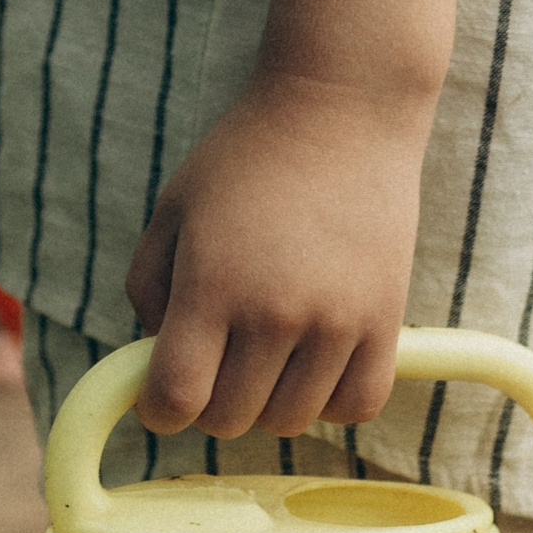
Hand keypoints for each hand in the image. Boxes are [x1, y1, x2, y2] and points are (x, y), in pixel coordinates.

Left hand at [123, 66, 434, 441]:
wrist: (341, 110)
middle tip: (215, 360)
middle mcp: (275, 314)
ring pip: (290, 422)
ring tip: (265, 355)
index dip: (159, 410)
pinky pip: (356, 406)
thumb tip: (157, 361)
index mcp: (211, 285)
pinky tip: (314, 363)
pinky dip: (329, 400)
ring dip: (268, 401)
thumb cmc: (245, 157)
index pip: (176, 399)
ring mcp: (336, 322)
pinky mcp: (385, 321)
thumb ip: (147, 290)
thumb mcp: (173, 211)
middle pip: (230, 419)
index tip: (161, 393)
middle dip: (209, 402)